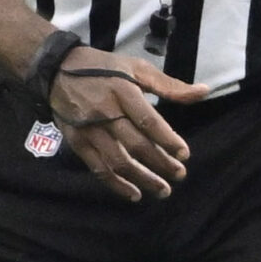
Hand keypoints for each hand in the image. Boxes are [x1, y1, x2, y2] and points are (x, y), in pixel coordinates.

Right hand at [48, 54, 208, 202]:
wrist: (55, 71)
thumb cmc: (103, 68)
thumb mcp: (136, 67)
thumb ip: (170, 85)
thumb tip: (204, 91)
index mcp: (122, 91)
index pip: (148, 121)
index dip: (167, 140)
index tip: (184, 154)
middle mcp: (105, 112)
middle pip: (136, 145)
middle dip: (160, 163)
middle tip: (180, 175)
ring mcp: (89, 130)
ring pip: (118, 161)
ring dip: (142, 179)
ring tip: (163, 190)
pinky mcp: (78, 142)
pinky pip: (98, 169)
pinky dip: (117, 185)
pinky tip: (135, 194)